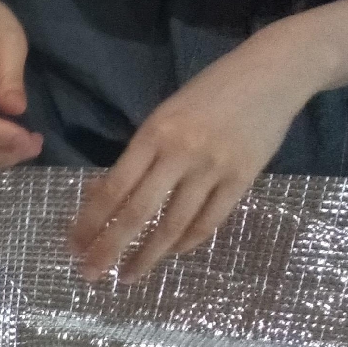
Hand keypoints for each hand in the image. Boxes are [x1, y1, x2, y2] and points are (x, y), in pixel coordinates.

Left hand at [69, 39, 309, 281]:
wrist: (275, 71)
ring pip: (173, 226)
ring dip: (147, 256)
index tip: (73, 246)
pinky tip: (170, 252)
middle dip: (108, 248)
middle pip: (137, 213)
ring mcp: (214, 168)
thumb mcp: (165, 115)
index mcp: (154, 134)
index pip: (113, 188)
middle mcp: (181, 153)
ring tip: (127, 275)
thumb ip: (138, 156)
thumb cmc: (210, 93)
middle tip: (88, 274)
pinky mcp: (243, 178)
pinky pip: (209, 221)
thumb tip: (101, 198)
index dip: (89, 222)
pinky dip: (186, 242)